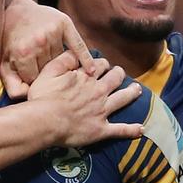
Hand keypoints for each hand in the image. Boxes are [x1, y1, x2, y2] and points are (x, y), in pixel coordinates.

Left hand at [0, 0, 97, 97]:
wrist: (14, 9)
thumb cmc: (9, 41)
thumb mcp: (4, 64)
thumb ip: (13, 85)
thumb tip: (29, 96)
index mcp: (22, 53)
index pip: (34, 80)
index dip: (32, 80)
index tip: (28, 74)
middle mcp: (38, 42)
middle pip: (49, 71)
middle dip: (45, 72)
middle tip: (38, 65)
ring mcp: (52, 32)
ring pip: (62, 61)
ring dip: (58, 64)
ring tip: (49, 59)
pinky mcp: (64, 23)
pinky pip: (78, 45)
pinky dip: (85, 58)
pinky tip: (90, 70)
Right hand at [27, 53, 142, 145]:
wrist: (45, 122)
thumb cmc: (43, 98)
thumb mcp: (49, 71)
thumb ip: (63, 60)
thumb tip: (75, 53)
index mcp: (85, 77)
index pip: (100, 65)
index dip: (102, 64)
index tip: (102, 66)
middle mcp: (98, 92)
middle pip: (115, 78)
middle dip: (119, 74)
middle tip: (120, 73)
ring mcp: (102, 110)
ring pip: (123, 98)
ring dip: (132, 93)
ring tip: (137, 90)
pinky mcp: (101, 129)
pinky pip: (120, 130)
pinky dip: (131, 130)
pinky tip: (140, 129)